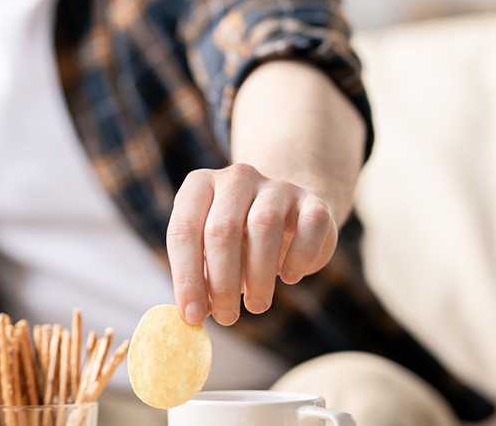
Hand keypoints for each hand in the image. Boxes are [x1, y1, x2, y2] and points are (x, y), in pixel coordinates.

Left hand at [167, 163, 337, 326]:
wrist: (286, 213)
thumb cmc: (237, 240)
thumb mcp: (209, 251)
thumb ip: (198, 275)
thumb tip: (192, 315)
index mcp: (200, 186)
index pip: (183, 230)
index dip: (186, 277)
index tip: (192, 316)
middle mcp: (235, 178)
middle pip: (221, 230)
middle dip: (221, 283)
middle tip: (226, 317)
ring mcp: (276, 185)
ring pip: (263, 227)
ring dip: (258, 276)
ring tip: (256, 305)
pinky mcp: (312, 200)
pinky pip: (310, 226)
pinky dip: (298, 258)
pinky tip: (289, 277)